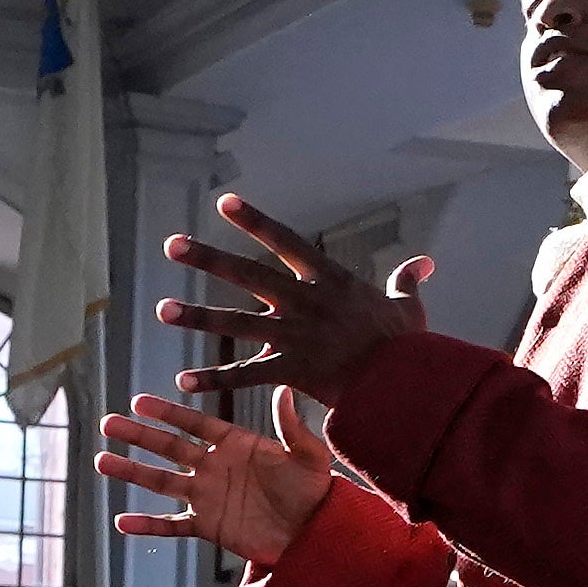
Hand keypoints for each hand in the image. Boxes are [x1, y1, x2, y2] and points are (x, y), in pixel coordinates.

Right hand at [96, 386, 334, 567]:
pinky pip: (172, 525)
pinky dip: (148, 524)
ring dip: (132, 472)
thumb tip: (283, 390)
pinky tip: (122, 521)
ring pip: (162, 481)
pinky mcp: (208, 526)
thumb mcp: (308, 456)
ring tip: (102, 461)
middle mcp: (214, 466)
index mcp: (235, 444)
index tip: (139, 401)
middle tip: (108, 423)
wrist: (314, 533)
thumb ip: (292, 427)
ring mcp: (207, 496)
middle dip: (138, 436)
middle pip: (169, 447)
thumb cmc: (314, 491)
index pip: (194, 424)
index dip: (167, 413)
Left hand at [152, 197, 434, 408]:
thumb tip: (424, 263)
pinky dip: (215, 380)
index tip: (224, 202)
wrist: (403, 384)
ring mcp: (294, 336)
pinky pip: (245, 375)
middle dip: (207, 258)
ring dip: (197, 316)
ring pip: (236, 322)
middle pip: (247, 275)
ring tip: (163, 310)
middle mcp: (304, 302)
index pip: (286, 242)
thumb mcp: (409, 307)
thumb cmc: (406, 346)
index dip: (254, 221)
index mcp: (329, 281)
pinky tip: (183, 382)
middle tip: (172, 244)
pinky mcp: (290, 370)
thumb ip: (406, 281)